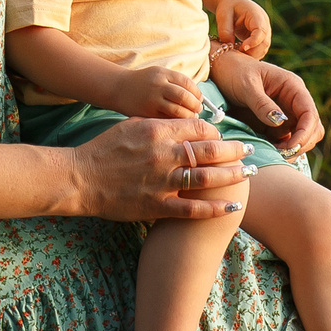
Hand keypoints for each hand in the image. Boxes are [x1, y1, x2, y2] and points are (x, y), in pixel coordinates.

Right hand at [69, 117, 251, 221]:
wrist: (79, 178)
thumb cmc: (103, 150)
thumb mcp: (131, 126)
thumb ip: (159, 124)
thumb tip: (183, 122)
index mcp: (157, 132)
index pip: (198, 128)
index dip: (215, 132)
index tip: (223, 137)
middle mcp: (163, 155)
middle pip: (210, 151)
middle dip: (235, 150)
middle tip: (251, 150)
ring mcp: (161, 182)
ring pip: (207, 178)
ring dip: (233, 176)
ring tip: (250, 173)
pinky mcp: (156, 206)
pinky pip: (193, 208)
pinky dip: (216, 207)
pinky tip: (233, 205)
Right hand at [105, 66, 206, 120]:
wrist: (119, 88)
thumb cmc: (144, 83)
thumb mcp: (159, 75)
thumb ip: (176, 83)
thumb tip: (197, 98)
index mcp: (162, 74)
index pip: (186, 83)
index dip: (196, 93)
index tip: (200, 99)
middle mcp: (157, 86)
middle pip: (184, 97)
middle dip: (194, 105)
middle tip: (197, 110)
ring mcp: (152, 100)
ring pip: (177, 110)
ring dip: (188, 116)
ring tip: (190, 118)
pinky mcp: (147, 113)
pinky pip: (167, 120)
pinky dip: (177, 122)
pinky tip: (179, 123)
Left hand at [210, 50, 323, 158]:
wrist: (222, 71)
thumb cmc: (235, 72)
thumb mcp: (247, 86)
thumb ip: (262, 104)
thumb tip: (280, 122)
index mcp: (292, 87)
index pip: (309, 113)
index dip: (305, 132)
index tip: (292, 147)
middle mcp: (293, 101)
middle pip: (312, 128)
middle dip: (302, 143)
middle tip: (283, 155)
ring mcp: (286, 114)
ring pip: (302, 137)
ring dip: (294, 149)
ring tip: (275, 155)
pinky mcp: (275, 126)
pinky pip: (286, 141)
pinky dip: (282, 150)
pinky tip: (269, 153)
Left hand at [211, 0, 270, 59]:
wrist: (234, 3)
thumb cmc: (229, 7)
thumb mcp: (223, 14)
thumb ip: (225, 29)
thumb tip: (229, 44)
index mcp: (256, 15)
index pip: (261, 30)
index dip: (254, 41)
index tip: (243, 47)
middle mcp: (264, 24)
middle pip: (265, 42)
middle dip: (252, 51)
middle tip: (237, 53)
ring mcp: (265, 32)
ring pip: (263, 49)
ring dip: (251, 55)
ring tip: (237, 53)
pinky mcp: (261, 39)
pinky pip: (260, 51)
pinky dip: (251, 55)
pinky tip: (240, 53)